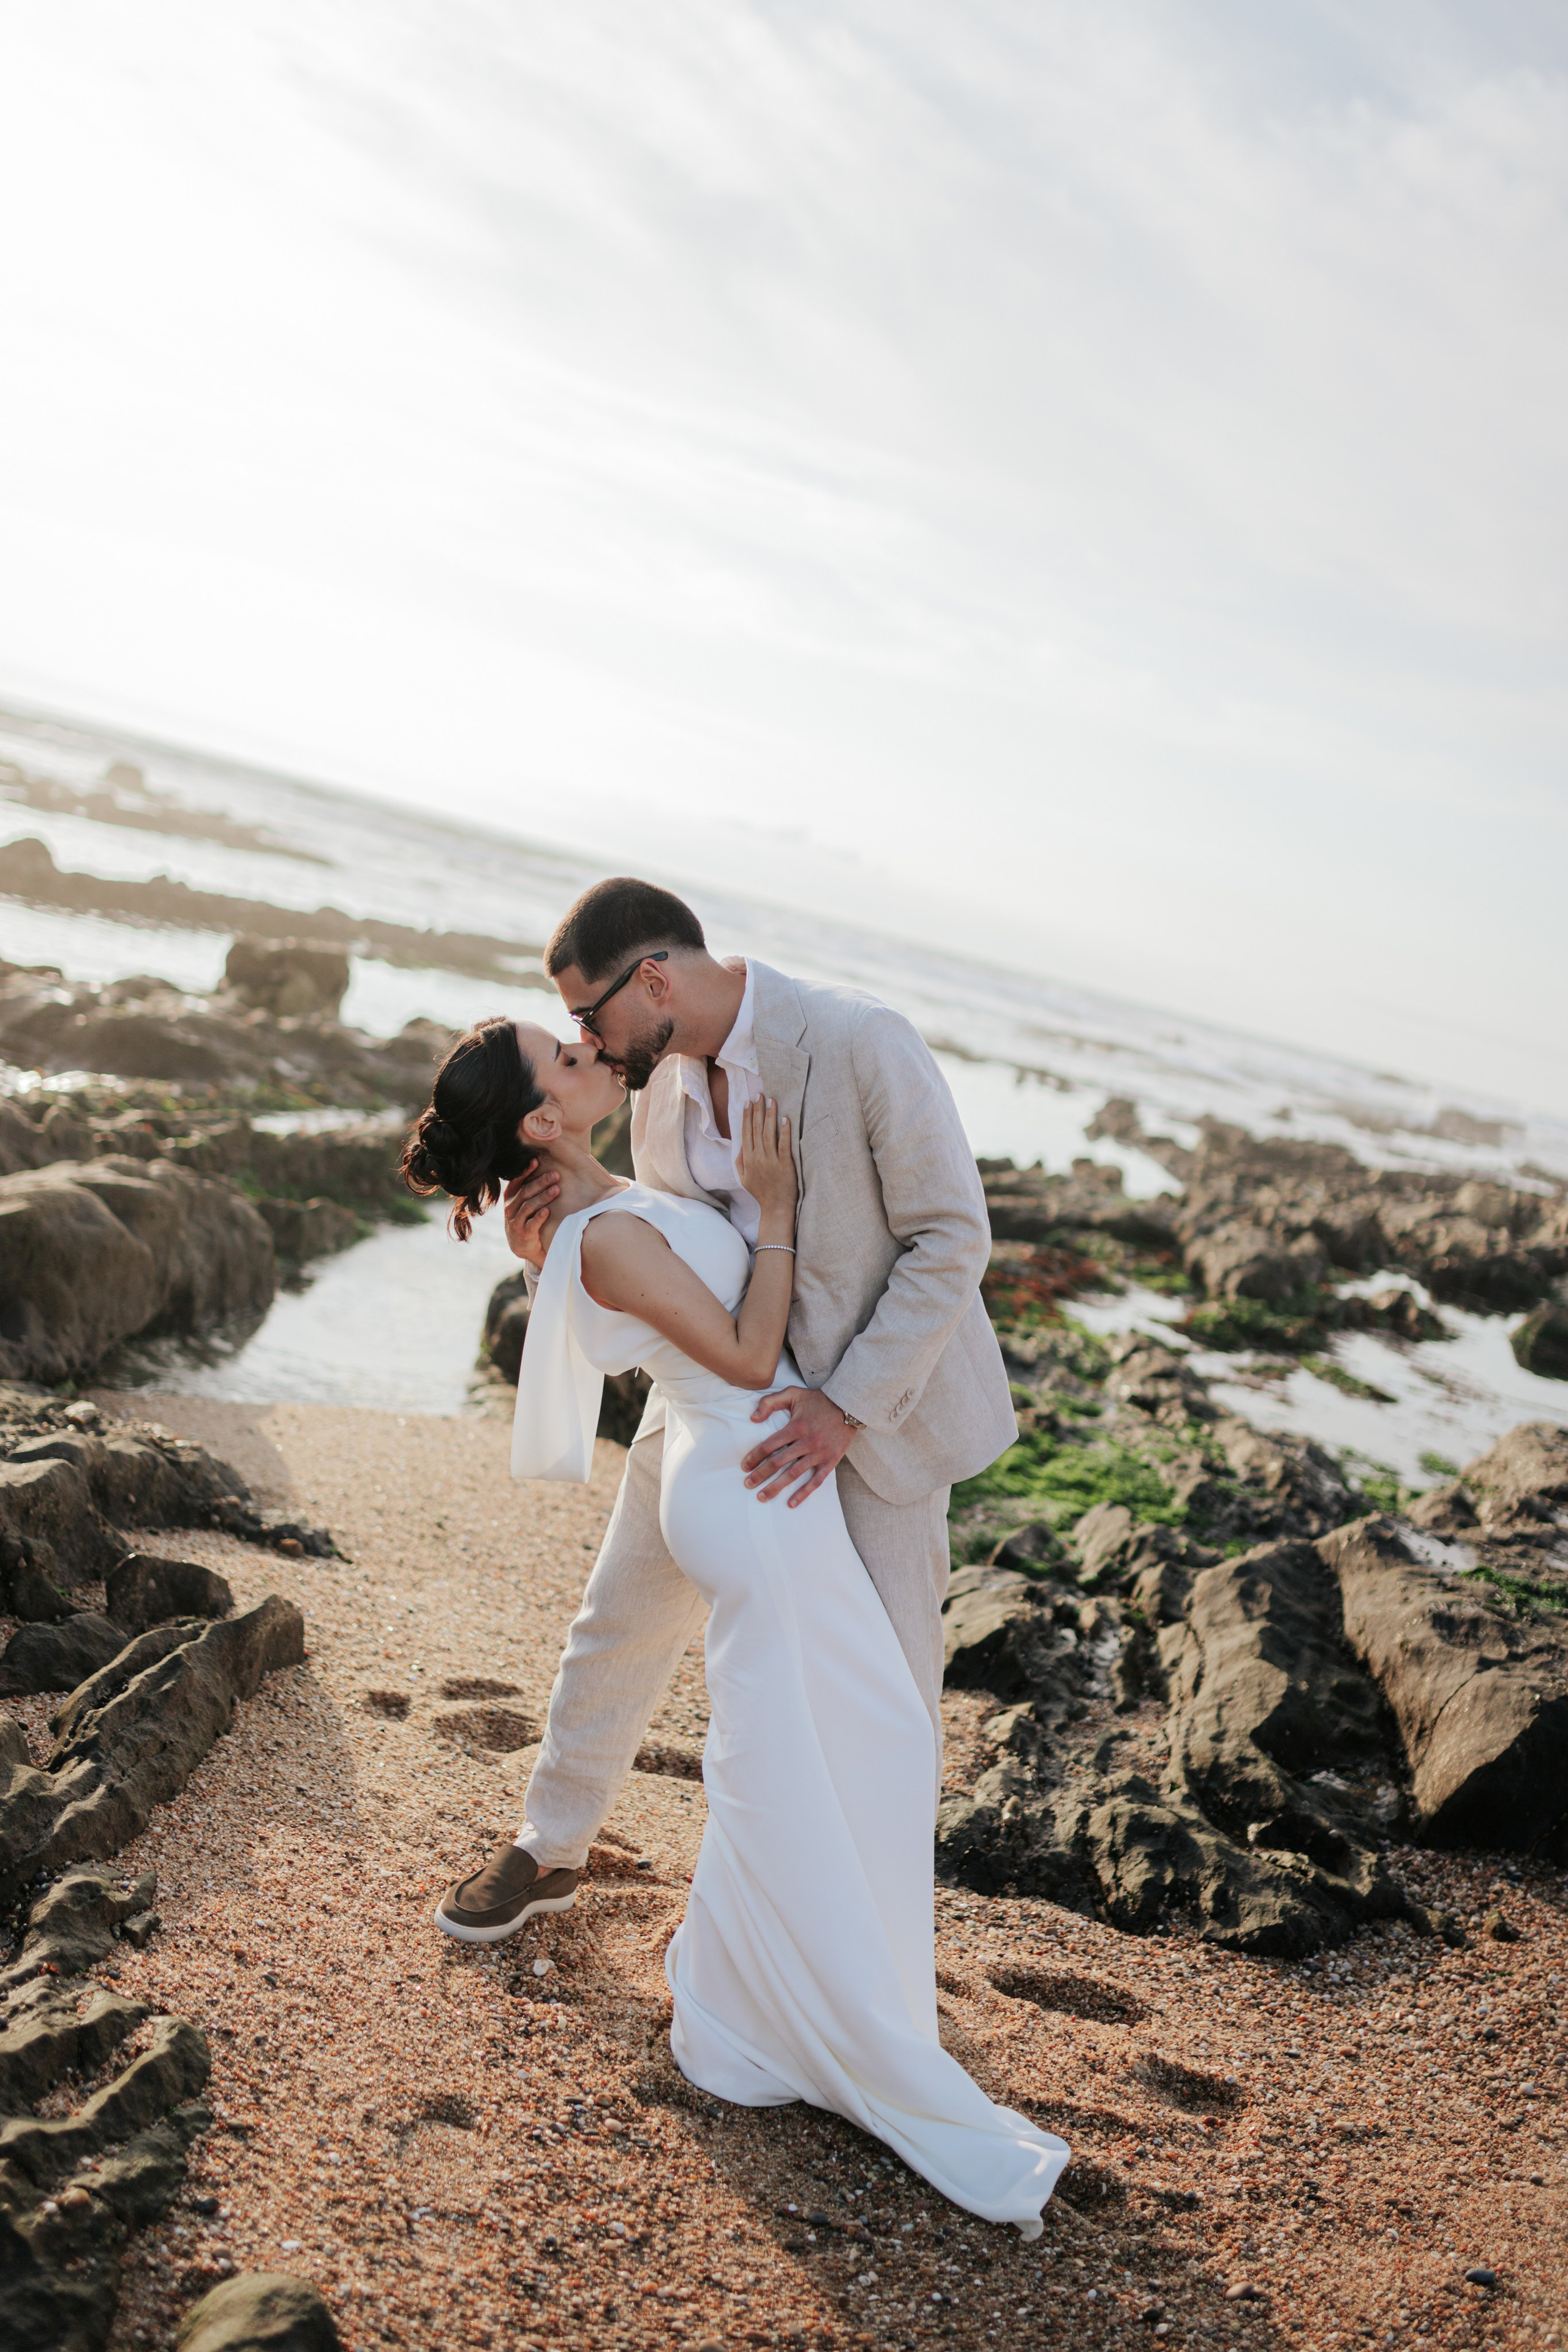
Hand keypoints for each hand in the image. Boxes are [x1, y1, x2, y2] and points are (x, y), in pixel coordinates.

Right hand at [502, 1159, 558, 1268]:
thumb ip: (529, 1188)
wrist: (522, 1245)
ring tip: (556, 1190)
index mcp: (510, 1197)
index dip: (525, 1171)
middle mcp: (510, 1208)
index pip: (516, 1181)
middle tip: (555, 1175)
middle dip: (541, 1182)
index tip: (536, 1161)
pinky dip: (539, 1217)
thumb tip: (546, 1168)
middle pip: (526, 1192)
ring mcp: (515, 1221)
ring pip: (529, 1206)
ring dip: (543, 1197)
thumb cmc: (526, 1218)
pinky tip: (548, 1211)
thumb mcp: (523, 1203)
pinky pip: (531, 1224)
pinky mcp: (523, 1234)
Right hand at [735, 1096, 795, 1221]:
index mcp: (747, 1159)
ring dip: (770, 1115)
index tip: (748, 1102)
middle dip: (758, 1110)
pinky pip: (784, 1145)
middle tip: (760, 1095)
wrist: (775, 1208)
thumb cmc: (761, 1192)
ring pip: (769, 1133)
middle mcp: (757, 1158)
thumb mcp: (744, 1178)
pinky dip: (784, 1131)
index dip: (747, 1116)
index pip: (746, 1133)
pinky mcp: (785, 1165)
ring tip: (772, 1101)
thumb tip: (740, 1144)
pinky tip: (785, 1119)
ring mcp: (771, 1161)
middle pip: (756, 1129)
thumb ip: (740, 1160)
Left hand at [742, 1386, 856, 1505]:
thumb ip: (770, 1402)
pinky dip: (803, 1493)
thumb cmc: (818, 1401)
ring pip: (793, 1474)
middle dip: (760, 1475)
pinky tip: (791, 1503)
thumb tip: (753, 1418)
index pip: (769, 1445)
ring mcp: (819, 1453)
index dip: (754, 1457)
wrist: (849, 1406)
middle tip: (747, 1485)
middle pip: (778, 1462)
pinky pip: (816, 1481)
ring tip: (762, 1497)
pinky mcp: (830, 1461)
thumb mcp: (793, 1394)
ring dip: (776, 1487)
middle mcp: (806, 1441)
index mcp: (795, 1426)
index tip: (744, 1466)